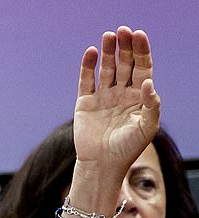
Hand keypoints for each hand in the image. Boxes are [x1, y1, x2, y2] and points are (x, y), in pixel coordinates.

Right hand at [74, 27, 159, 176]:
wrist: (102, 165)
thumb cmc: (127, 149)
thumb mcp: (147, 128)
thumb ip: (152, 105)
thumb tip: (149, 82)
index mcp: (138, 96)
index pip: (142, 67)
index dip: (141, 51)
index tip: (139, 35)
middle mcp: (121, 93)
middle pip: (125, 63)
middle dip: (125, 47)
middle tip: (123, 31)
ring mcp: (103, 96)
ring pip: (106, 67)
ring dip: (108, 51)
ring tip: (108, 36)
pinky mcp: (85, 102)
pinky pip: (87, 80)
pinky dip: (88, 66)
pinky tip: (91, 52)